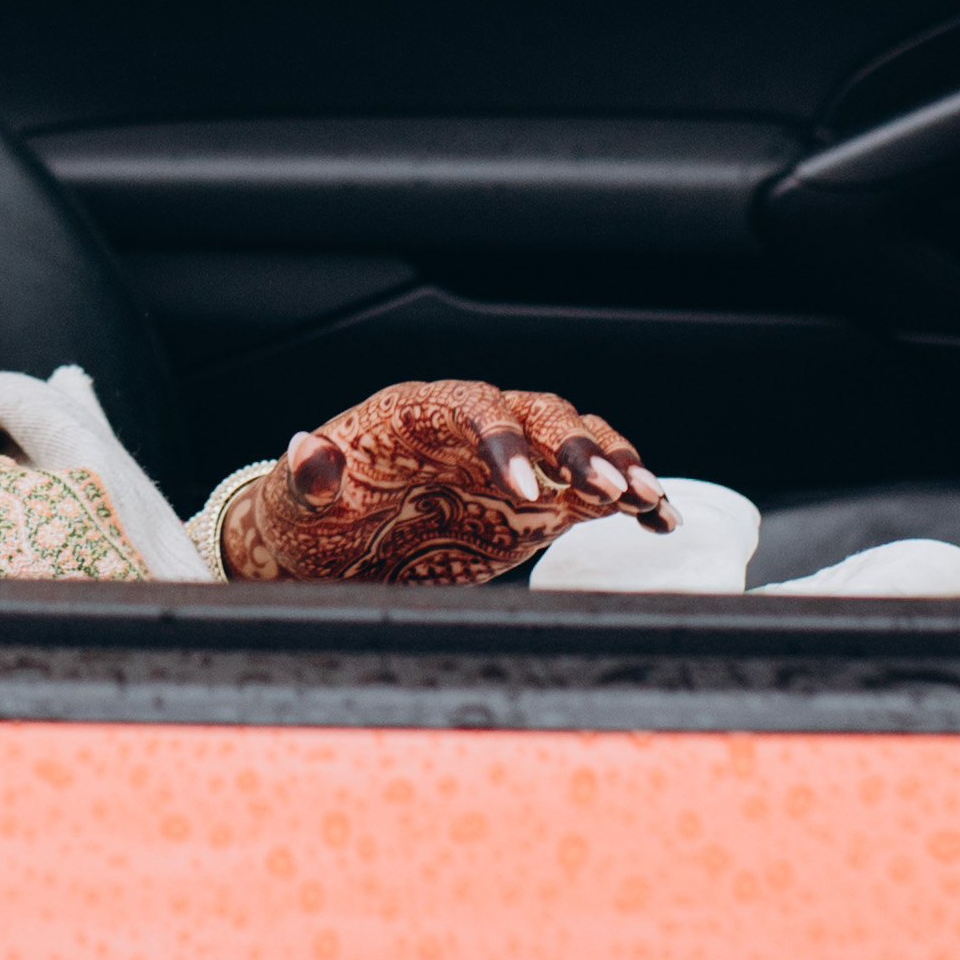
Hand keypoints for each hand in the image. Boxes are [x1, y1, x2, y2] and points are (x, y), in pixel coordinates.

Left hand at [223, 378, 666, 584]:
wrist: (333, 554)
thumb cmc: (314, 519)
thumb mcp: (298, 503)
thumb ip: (310, 478)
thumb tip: (310, 452)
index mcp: (419, 415)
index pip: (472, 405)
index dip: (501, 439)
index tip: (518, 489)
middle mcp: (475, 430)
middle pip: (539, 416)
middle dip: (577, 447)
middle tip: (608, 486)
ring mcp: (512, 464)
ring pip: (575, 444)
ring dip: (614, 465)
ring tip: (645, 496)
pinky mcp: (537, 504)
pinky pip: (591, 490)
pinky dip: (628, 500)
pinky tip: (660, 519)